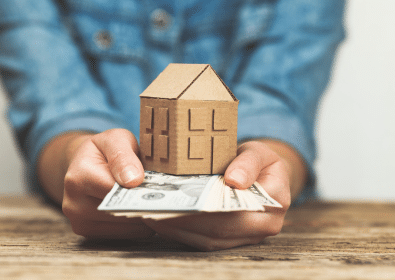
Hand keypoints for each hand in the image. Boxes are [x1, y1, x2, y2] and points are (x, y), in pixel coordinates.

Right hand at [59, 129, 154, 238]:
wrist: (84, 163)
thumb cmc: (104, 150)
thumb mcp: (114, 140)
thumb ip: (123, 156)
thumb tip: (134, 180)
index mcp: (78, 178)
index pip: (116, 192)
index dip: (141, 189)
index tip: (159, 185)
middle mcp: (73, 204)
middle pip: (122, 213)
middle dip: (145, 203)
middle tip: (160, 192)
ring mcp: (79, 222)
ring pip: (127, 228)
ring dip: (143, 215)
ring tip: (149, 198)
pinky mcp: (88, 232)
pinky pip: (125, 235)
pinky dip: (137, 224)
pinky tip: (139, 208)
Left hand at [142, 141, 292, 250]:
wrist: (261, 176)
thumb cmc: (256, 161)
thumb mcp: (257, 152)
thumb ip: (249, 162)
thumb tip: (235, 182)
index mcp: (274, 202)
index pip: (239, 208)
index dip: (209, 207)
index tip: (182, 197)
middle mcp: (264, 226)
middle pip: (221, 229)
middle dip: (187, 220)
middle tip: (158, 208)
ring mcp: (247, 237)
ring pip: (210, 240)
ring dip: (179, 229)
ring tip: (154, 214)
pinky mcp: (231, 241)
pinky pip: (205, 242)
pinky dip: (182, 233)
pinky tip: (163, 220)